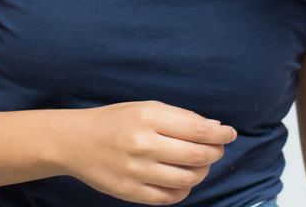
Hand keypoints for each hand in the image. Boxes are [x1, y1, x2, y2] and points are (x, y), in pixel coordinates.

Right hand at [63, 100, 236, 203]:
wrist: (75, 142)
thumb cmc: (116, 120)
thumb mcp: (146, 108)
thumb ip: (181, 117)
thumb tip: (215, 126)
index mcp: (149, 118)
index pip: (198, 130)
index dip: (221, 134)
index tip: (230, 134)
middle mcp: (143, 145)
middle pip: (197, 155)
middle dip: (215, 152)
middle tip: (217, 149)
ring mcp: (136, 171)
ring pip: (187, 179)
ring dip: (202, 172)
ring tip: (200, 165)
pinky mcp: (130, 192)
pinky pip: (169, 198)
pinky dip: (183, 190)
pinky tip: (183, 180)